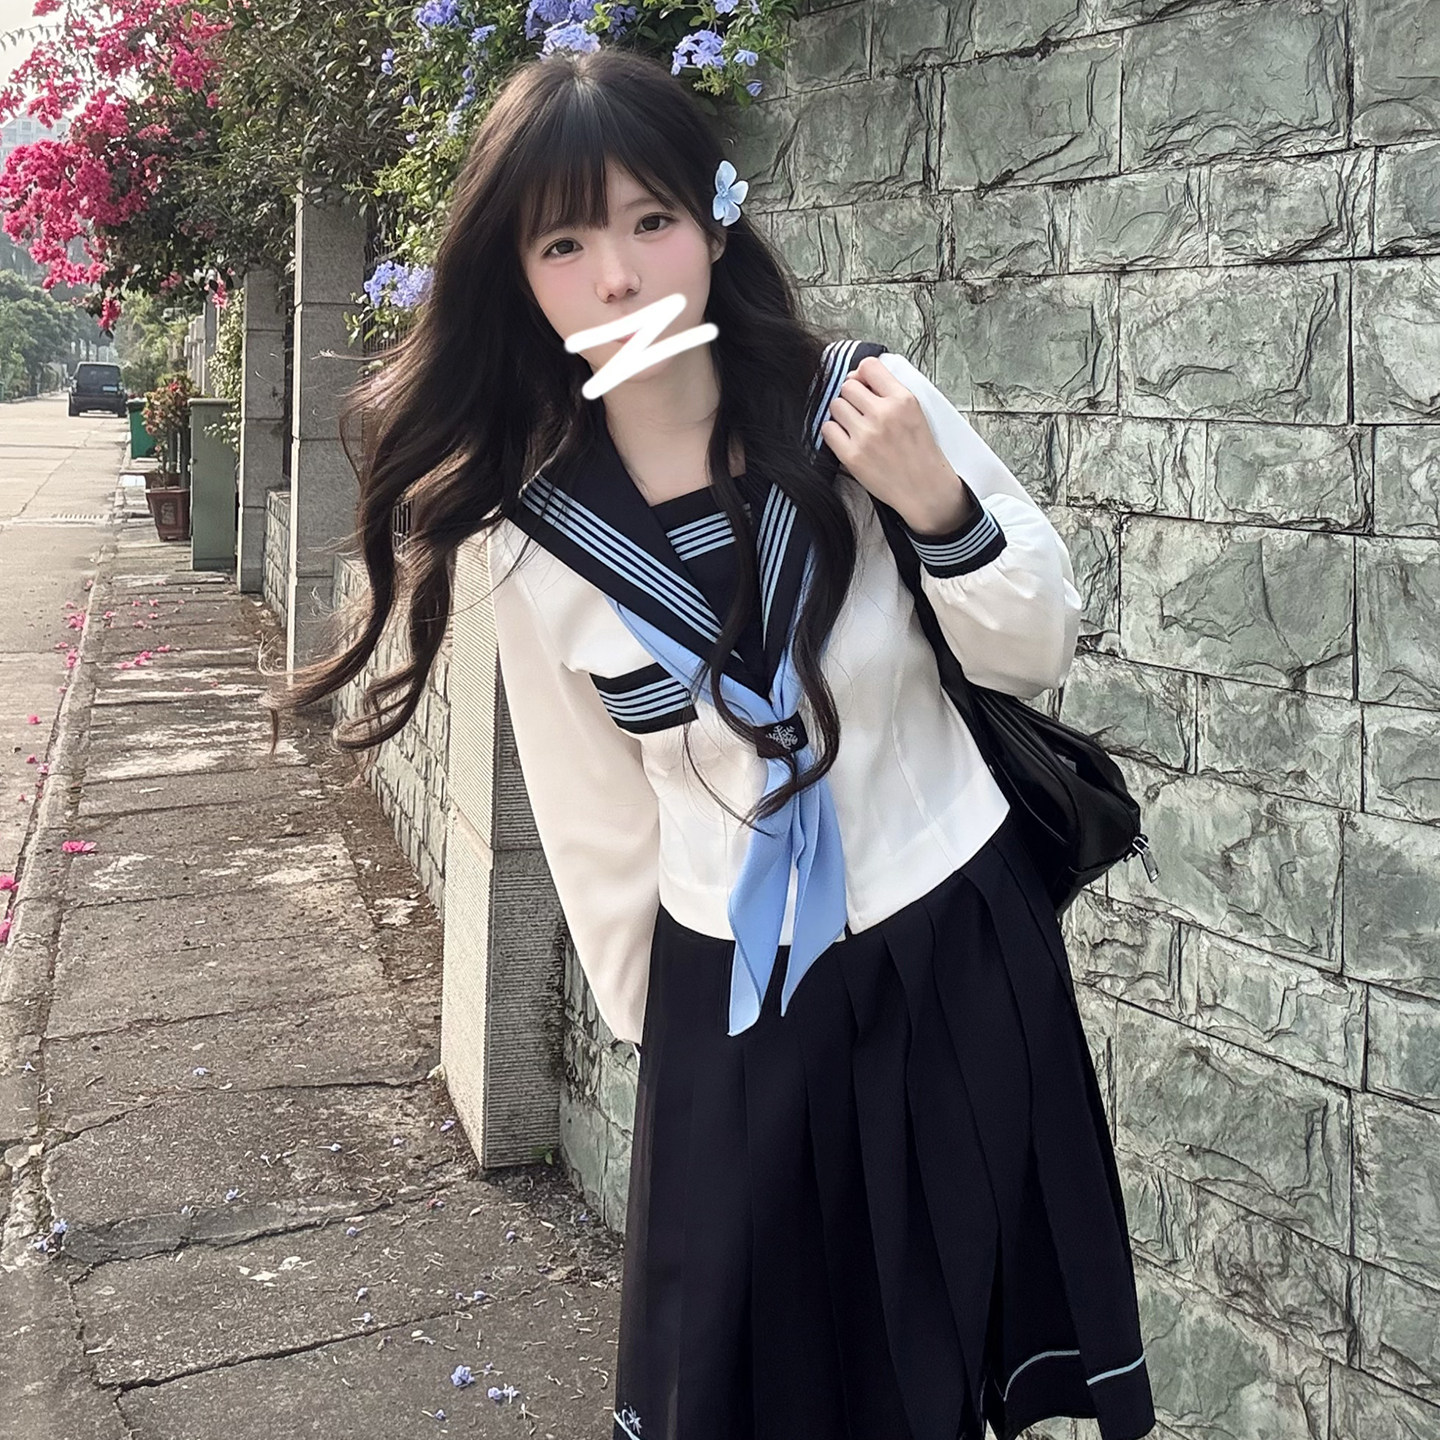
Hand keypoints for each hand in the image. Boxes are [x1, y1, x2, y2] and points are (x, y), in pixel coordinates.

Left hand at [819, 356, 974, 533]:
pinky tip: (847, 438)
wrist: (925, 490)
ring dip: (842, 413)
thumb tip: (858, 377)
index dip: (862, 374)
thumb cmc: (921, 453)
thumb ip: (890, 392)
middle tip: (860, 410)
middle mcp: (884, 414)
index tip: (864, 385)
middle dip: (851, 395)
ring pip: (835, 405)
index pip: (869, 366)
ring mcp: (866, 435)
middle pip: (848, 385)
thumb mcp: (917, 413)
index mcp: (903, 400)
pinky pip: (827, 429)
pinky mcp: (852, 455)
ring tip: (855, 426)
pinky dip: (834, 431)